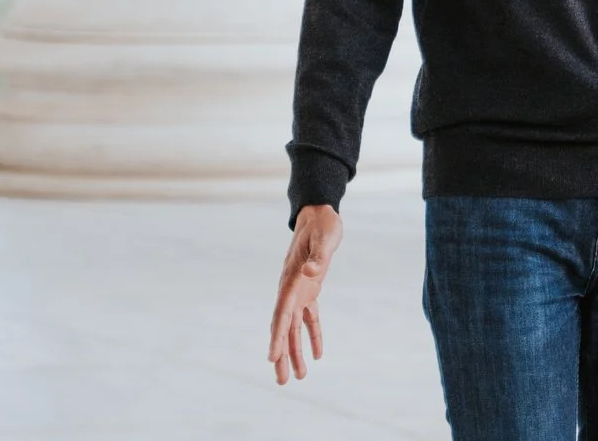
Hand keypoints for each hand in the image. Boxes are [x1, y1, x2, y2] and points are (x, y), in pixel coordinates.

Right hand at [268, 204, 343, 384]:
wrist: (319, 215)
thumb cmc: (322, 225)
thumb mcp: (325, 238)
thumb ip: (319, 256)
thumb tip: (311, 272)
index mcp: (291, 280)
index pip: (281, 314)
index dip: (276, 337)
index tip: (272, 359)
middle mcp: (290, 289)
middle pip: (283, 327)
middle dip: (282, 354)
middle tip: (282, 381)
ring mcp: (298, 291)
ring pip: (293, 327)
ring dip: (295, 351)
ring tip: (300, 377)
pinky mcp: (309, 291)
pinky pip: (309, 318)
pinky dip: (313, 336)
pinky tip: (318, 355)